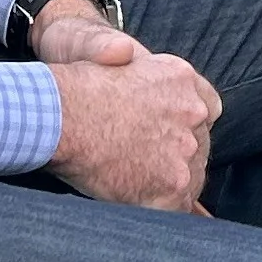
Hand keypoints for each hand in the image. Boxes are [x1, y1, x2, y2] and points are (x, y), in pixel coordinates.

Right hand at [39, 14, 221, 213]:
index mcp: (181, 79)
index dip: (184, 125)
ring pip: (191, 177)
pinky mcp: (173, 185)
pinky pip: (179, 207)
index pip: (205, 107)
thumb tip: (122, 52)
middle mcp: (193, 112)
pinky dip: (161, 209)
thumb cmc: (73, 86)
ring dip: (170, 184)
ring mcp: (187, 150)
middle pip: (198, 144)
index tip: (168, 136)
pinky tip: (139, 206)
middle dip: (177, 156)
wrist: (56, 116)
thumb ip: (123, 57)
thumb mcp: (106, 55)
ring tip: (137, 188)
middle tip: (145, 167)